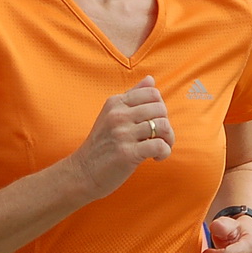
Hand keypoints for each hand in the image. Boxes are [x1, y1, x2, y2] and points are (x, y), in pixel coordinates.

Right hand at [69, 77, 173, 199]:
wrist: (82, 173)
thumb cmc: (101, 145)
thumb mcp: (111, 115)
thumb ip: (132, 96)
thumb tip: (150, 79)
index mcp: (115, 103)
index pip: (152, 93)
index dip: (160, 108)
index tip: (154, 122)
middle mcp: (118, 115)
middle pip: (161, 109)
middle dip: (166, 124)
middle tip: (159, 138)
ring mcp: (122, 133)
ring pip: (163, 126)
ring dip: (168, 140)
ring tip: (160, 149)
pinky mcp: (127, 153)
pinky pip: (159, 146)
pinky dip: (164, 153)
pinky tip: (156, 158)